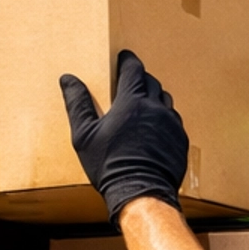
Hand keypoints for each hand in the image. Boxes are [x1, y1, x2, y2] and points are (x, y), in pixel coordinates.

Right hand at [59, 49, 188, 221]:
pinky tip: (154, 130)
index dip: (128, 60)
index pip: (133, 68)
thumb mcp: (85, 135)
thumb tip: (68, 79)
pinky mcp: (180, 141)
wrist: (140, 192)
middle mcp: (156, 107)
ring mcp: (172, 124)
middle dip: (140, 79)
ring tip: (143, 106)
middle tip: (130, 83)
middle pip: (151, 82)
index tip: (124, 57)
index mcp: (133, 100)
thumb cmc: (109, 165)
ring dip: (154, 98)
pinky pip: (174, 122)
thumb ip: (77, 104)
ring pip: (165, 101)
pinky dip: (164, 120)